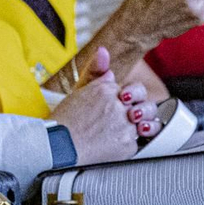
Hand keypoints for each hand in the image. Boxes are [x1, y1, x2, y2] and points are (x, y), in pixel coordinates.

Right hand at [51, 47, 141, 164]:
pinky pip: (138, 143)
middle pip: (146, 105)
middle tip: (131, 117)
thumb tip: (105, 57)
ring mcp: (125, 125)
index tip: (120, 105)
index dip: (128, 99)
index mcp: (107, 89)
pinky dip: (127, 145)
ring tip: (122, 132)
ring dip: (138, 128)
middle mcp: (118, 105)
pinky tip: (113, 145)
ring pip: (145, 124)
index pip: (131, 90)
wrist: (57, 146)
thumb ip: (96, 76)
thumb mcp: (78, 92)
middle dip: (141, 111)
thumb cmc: (64, 122)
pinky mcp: (128, 145)